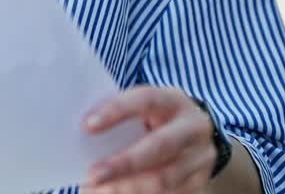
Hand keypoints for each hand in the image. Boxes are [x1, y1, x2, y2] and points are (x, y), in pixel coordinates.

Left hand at [82, 86, 216, 193]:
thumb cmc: (156, 118)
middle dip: (124, 163)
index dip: (116, 111)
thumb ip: (121, 118)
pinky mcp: (200, 182)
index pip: (145, 99)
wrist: (196, 134)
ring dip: (128, 187)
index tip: (87, 127)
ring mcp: (200, 157)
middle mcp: (193, 127)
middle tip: (93, 175)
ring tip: (99, 191)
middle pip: (160, 146)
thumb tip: (84, 136)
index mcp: (174, 100)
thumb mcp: (144, 109)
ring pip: (165, 177)